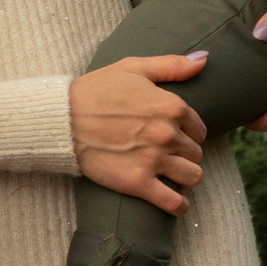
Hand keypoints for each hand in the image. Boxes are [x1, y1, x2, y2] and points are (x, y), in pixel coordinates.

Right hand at [69, 55, 207, 214]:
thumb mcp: (133, 68)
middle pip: (196, 153)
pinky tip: (175, 202)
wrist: (61, 119)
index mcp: (171, 106)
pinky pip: (174, 203)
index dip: (188, 132)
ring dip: (185, 176)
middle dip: (185, 154)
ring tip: (171, 174)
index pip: (200, 129)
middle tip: (167, 154)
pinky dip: (178, 206)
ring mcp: (154, 160)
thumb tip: (204, 59)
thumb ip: (172, 65)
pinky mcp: (138, 183)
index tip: (175, 135)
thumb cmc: (96, 90)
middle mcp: (167, 134)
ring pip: (193, 177)